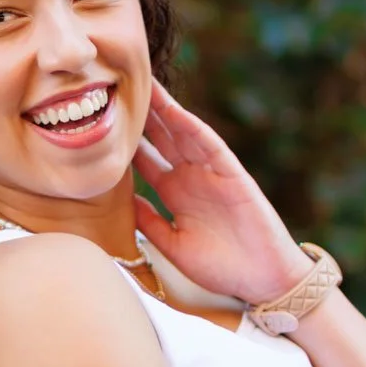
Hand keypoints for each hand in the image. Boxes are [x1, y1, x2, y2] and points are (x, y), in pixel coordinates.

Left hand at [132, 79, 314, 303]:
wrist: (261, 279)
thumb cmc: (220, 268)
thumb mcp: (174, 245)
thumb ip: (150, 223)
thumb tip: (125, 202)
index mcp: (176, 194)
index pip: (147, 161)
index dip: (127, 142)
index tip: (103, 124)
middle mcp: (191, 178)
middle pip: (162, 139)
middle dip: (144, 116)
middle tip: (119, 90)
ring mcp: (211, 173)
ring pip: (184, 134)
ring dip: (166, 111)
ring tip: (145, 87)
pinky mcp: (232, 174)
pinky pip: (210, 146)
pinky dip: (193, 129)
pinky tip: (176, 113)